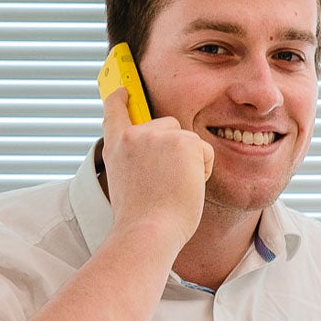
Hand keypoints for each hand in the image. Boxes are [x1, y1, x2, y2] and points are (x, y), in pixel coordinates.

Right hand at [100, 87, 213, 246]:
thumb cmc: (140, 219)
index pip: (115, 110)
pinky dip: (202, 171)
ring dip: (189, 162)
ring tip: (173, 188)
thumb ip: (134, 161)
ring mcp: (157, 135)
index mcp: (116, 147)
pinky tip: (186, 187)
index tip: (124, 90)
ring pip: (187, 139)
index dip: (121, 98)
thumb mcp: (126, 182)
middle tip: (167, 181)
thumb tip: (154, 158)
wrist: (147, 231)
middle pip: (166, 124)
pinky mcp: (183, 141)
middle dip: (175, 147)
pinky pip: (205, 151)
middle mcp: (133, 135)